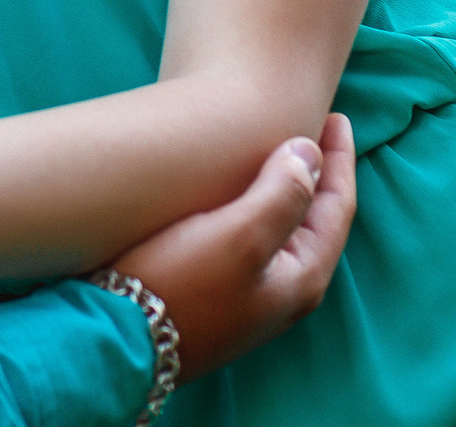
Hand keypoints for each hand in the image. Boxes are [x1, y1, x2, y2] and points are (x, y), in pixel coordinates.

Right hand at [115, 114, 356, 380]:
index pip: (336, 207)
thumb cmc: (179, 285)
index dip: (340, 159)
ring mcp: (251, 297)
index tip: (336, 116)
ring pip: (283, 229)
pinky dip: (256, 205)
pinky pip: (253, 238)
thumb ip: (283, 193)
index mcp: (301, 277)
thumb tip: (311, 154)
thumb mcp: (239, 235)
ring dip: (285, 188)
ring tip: (276, 152)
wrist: (116, 340)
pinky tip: (235, 193)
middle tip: (312, 128)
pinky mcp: (218, 294)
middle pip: (314, 219)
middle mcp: (283, 292)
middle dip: (317, 173)